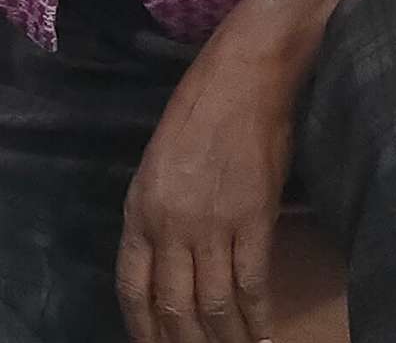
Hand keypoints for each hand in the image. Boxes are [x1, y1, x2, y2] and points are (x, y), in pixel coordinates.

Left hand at [118, 25, 304, 342]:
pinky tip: (263, 333)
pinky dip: (258, 315)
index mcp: (139, 209)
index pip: (132, 285)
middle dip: (182, 341)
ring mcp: (211, 223)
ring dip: (224, 338)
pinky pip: (252, 282)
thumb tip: (167, 260)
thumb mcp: (157, 165)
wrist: (240, 78)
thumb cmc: (198, 113)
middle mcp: (169, 224)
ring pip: (214, 302)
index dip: (141, 326)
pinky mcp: (253, 219)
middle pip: (172, 304)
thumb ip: (157, 214)